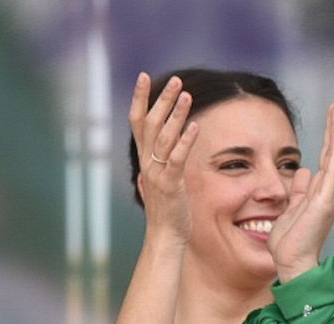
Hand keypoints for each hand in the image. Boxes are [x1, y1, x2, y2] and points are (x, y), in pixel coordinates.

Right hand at [128, 73, 199, 246]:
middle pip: (151, 124)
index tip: (143, 76)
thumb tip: (151, 155)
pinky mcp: (171, 184)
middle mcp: (148, 163)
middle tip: (175, 80)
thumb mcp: (158, 180)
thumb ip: (155, 164)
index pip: (137, 122)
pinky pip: (177, 158)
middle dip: (161, 100)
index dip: (139, 99)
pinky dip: (185, 141)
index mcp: (145, 159)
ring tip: (186, 94)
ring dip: (175, 114)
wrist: (164, 236)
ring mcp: (158, 173)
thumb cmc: (166, 210)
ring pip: (164, 137)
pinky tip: (195, 125)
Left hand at [267, 100, 333, 281]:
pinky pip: (332, 169)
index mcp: (319, 193)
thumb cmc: (290, 242)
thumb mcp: (290, 208)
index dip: (328, 138)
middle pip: (333, 153)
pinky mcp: (325, 200)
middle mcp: (328, 191)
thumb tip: (303, 171)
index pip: (325, 159)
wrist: (293, 262)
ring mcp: (329, 195)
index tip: (332, 117)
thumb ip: (298, 190)